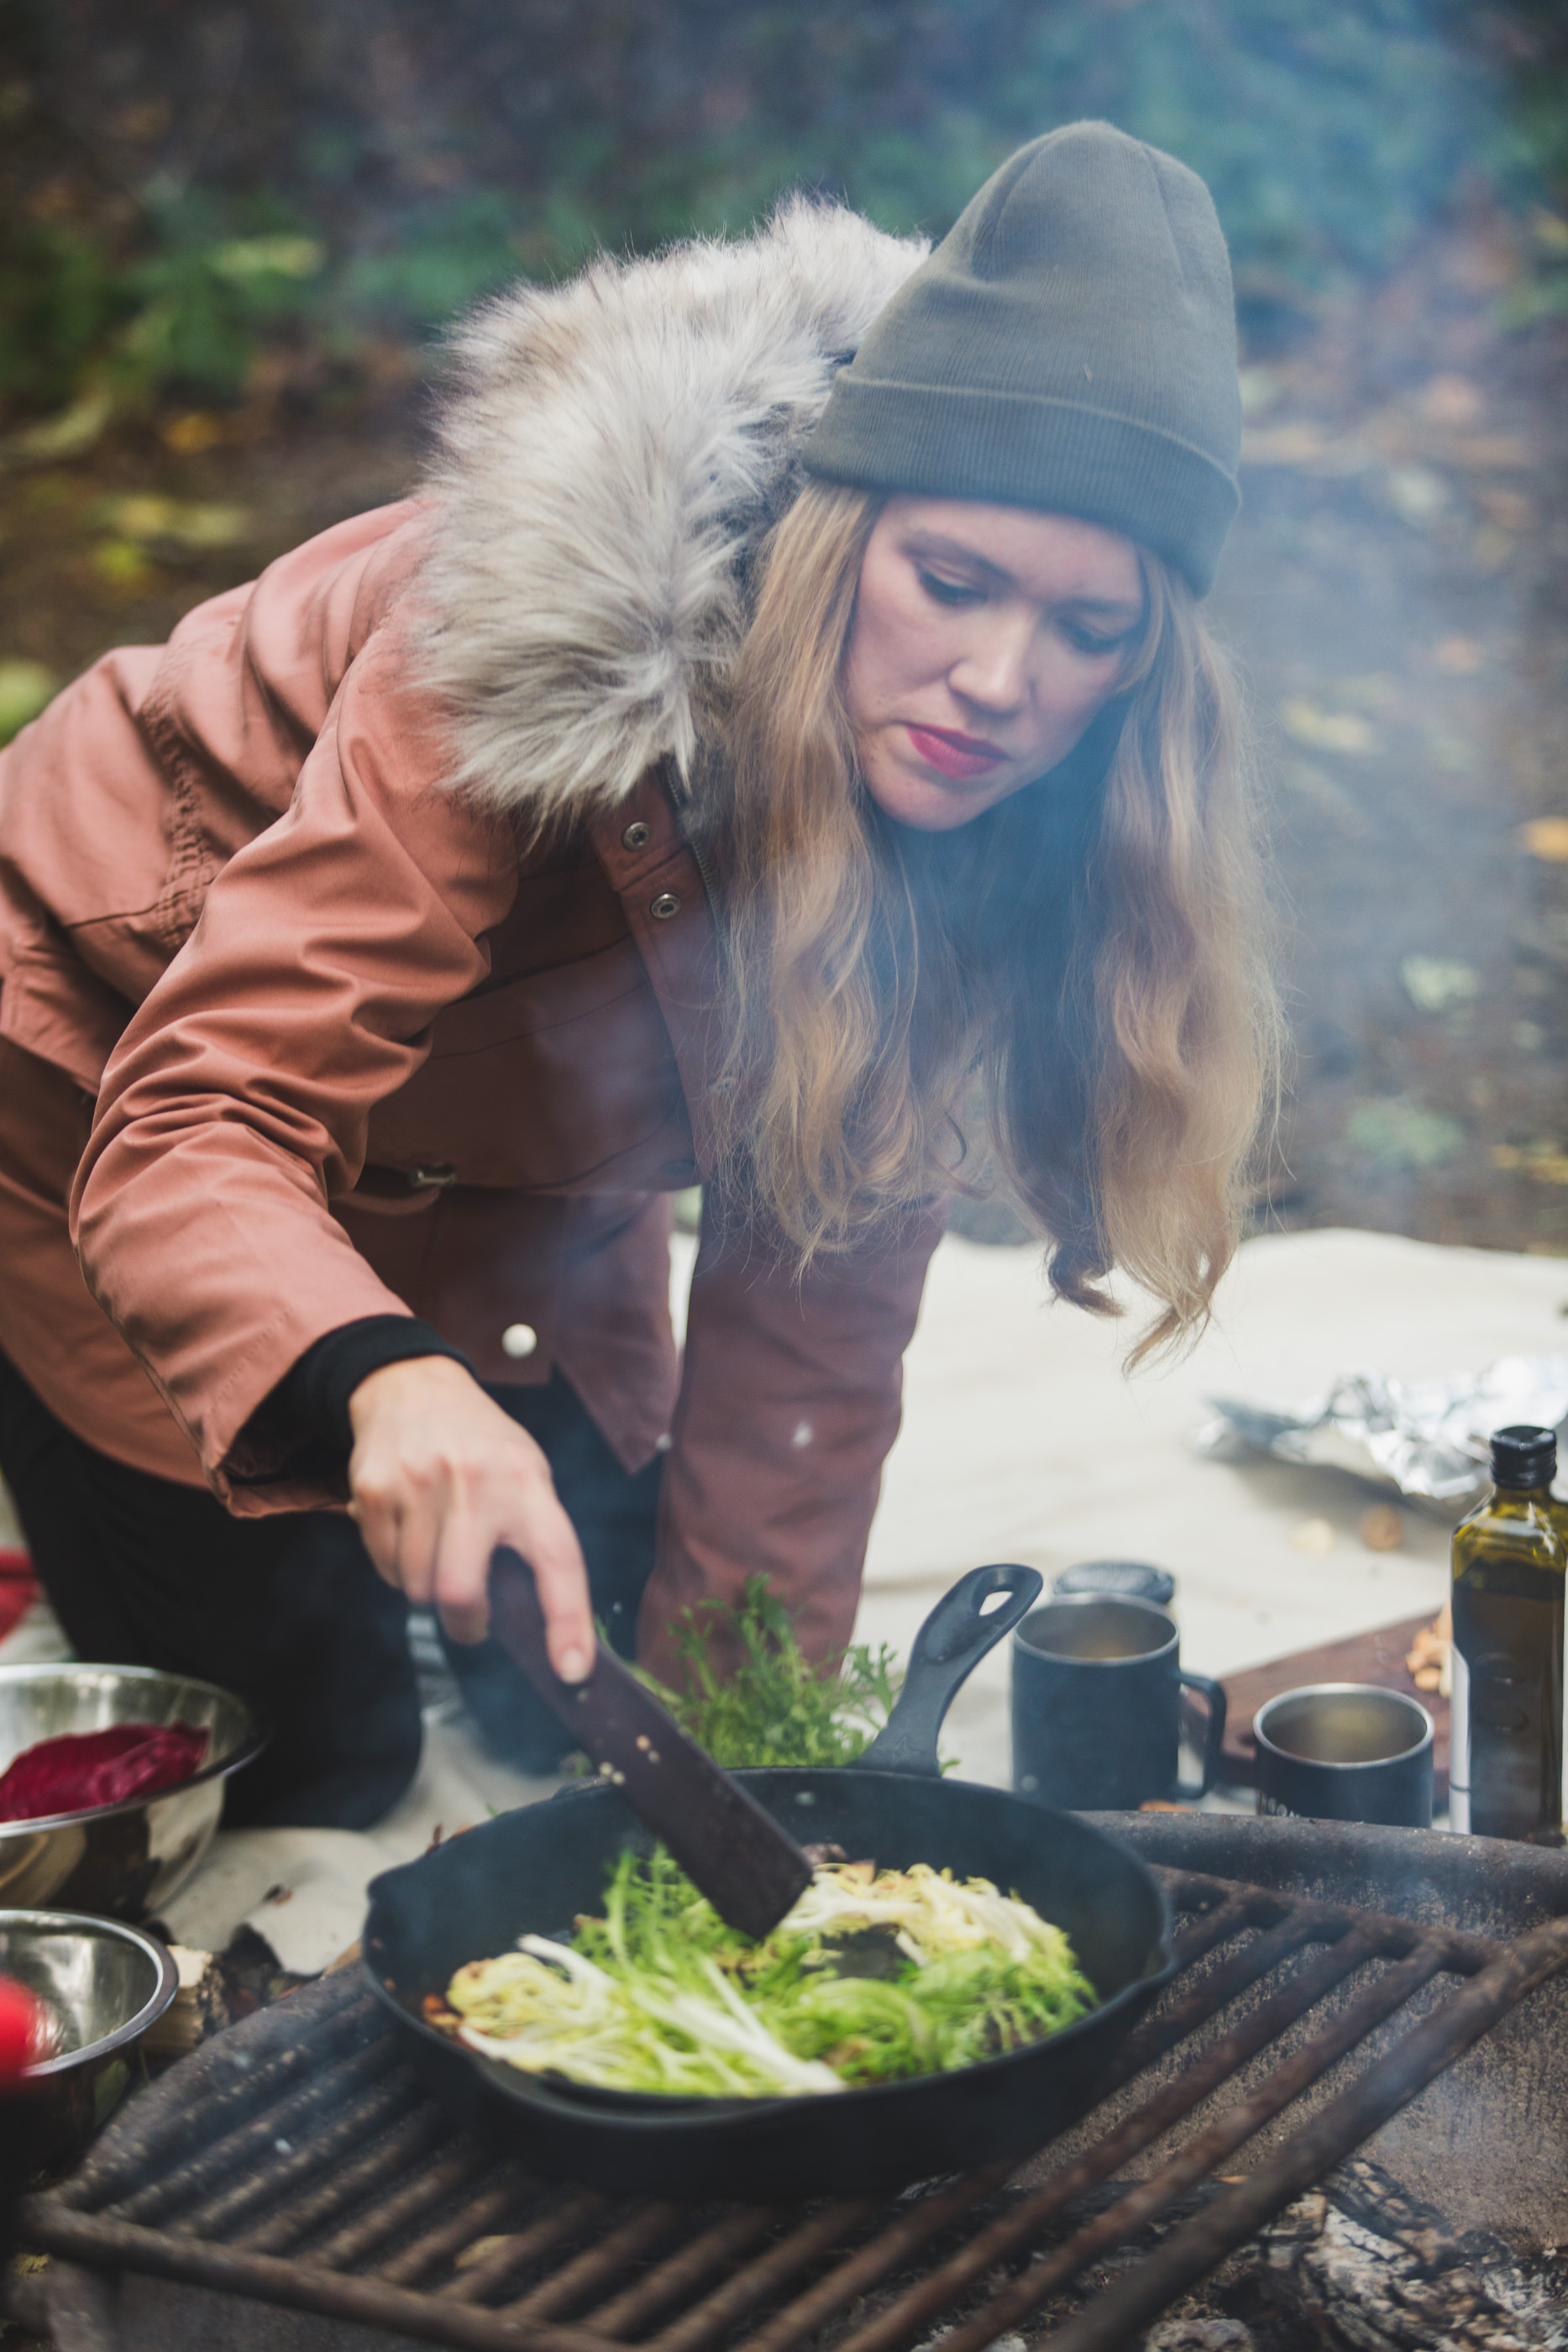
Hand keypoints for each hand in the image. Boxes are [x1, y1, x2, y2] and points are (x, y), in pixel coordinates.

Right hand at [346, 1356, 592, 1676]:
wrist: (410, 1384)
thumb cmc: (481, 1442)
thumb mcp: (525, 1470)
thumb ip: (531, 1534)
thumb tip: (538, 1619)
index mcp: (526, 1482)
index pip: (558, 1559)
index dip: (568, 1620)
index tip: (573, 1669)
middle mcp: (473, 1483)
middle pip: (460, 1592)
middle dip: (466, 1623)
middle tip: (473, 1620)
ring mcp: (418, 1485)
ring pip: (416, 1588)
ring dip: (428, 1590)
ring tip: (438, 1552)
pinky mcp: (373, 1491)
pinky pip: (384, 1567)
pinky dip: (397, 1568)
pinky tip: (409, 1531)